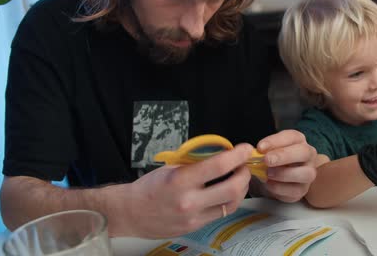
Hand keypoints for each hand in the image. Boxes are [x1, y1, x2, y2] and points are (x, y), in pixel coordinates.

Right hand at [116, 144, 251, 237]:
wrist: (131, 213)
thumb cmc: (149, 187)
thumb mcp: (171, 167)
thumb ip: (195, 162)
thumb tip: (221, 153)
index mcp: (180, 180)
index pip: (218, 166)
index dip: (237, 156)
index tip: (245, 149)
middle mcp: (189, 201)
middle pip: (232, 188)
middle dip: (245, 174)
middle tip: (245, 165)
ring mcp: (194, 217)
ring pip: (232, 204)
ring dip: (241, 189)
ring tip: (239, 178)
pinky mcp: (196, 227)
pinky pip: (221, 213)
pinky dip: (230, 201)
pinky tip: (228, 192)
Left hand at [254, 129, 316, 202]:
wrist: (270, 179)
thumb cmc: (270, 161)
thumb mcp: (265, 152)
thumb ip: (262, 151)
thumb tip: (253, 153)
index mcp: (298, 140)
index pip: (291, 136)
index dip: (276, 141)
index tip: (260, 147)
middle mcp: (308, 155)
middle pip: (304, 152)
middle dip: (284, 156)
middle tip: (267, 160)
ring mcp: (308, 172)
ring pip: (306, 173)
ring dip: (284, 173)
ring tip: (268, 174)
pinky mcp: (302, 189)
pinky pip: (296, 190)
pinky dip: (280, 188)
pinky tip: (269, 184)